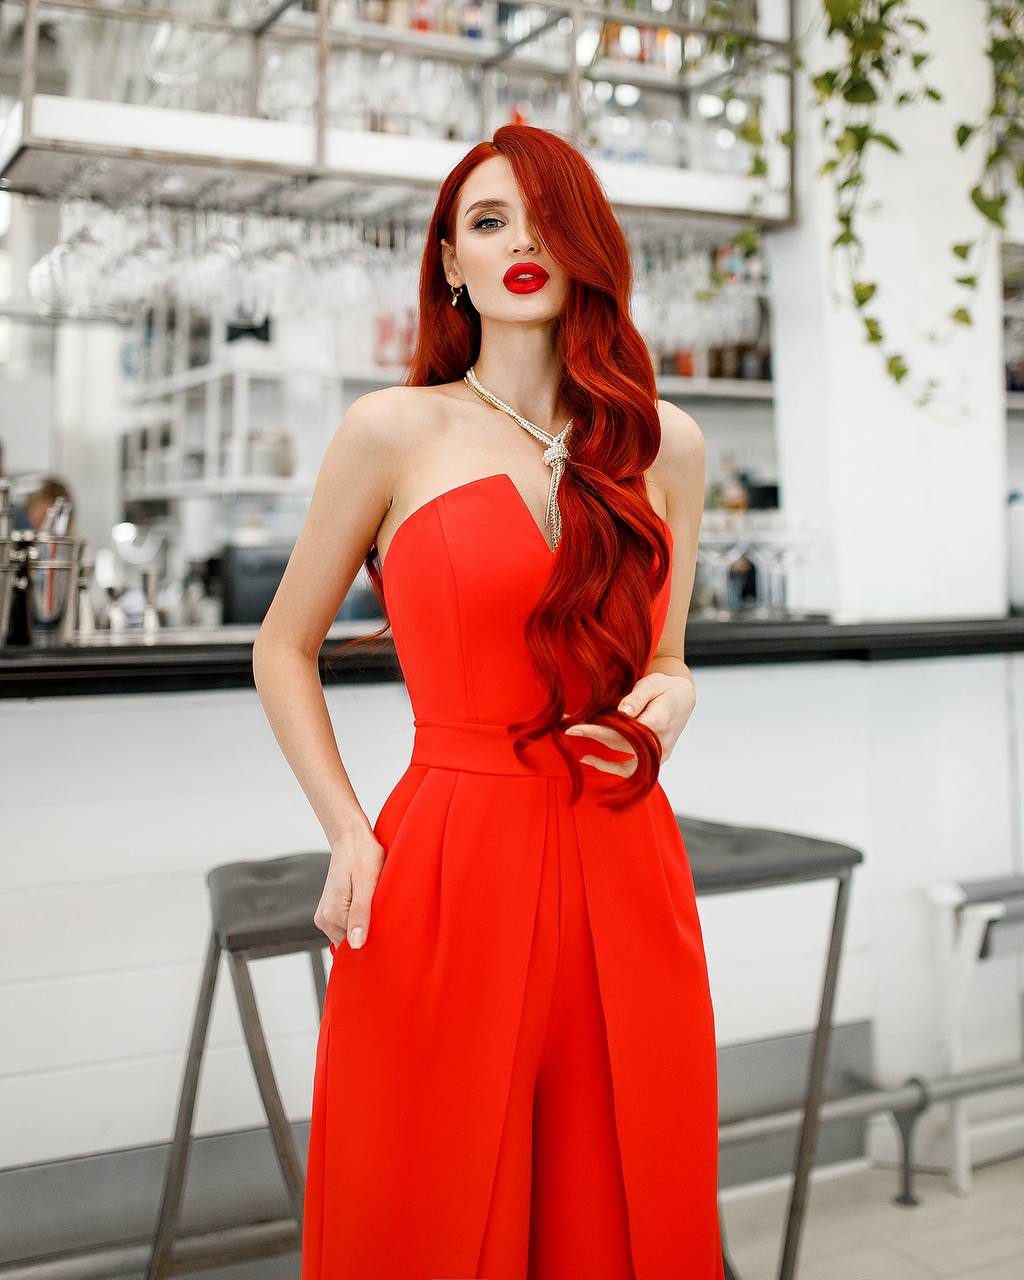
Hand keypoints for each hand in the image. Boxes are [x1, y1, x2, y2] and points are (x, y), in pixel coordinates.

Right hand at [314, 819, 385, 949]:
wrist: (351, 837)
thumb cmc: (362, 855)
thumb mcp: (367, 884)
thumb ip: (361, 915)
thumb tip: (356, 944)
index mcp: (332, 915)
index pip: (354, 947)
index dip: (373, 942)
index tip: (387, 932)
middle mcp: (324, 918)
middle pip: (350, 943)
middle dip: (368, 935)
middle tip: (384, 915)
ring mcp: (325, 915)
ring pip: (349, 935)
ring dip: (365, 927)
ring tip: (376, 906)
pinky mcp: (331, 910)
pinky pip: (347, 925)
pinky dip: (359, 920)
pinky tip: (369, 905)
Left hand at [561, 671, 695, 776]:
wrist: (682, 700)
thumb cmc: (665, 688)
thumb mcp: (653, 683)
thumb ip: (637, 697)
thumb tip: (623, 711)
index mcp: (660, 721)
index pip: (623, 730)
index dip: (597, 730)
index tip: (574, 727)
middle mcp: (659, 743)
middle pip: (620, 744)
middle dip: (591, 737)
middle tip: (567, 728)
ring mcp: (658, 754)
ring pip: (624, 760)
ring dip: (599, 757)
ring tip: (578, 750)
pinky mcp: (654, 759)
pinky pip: (631, 769)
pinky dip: (611, 768)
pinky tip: (591, 760)